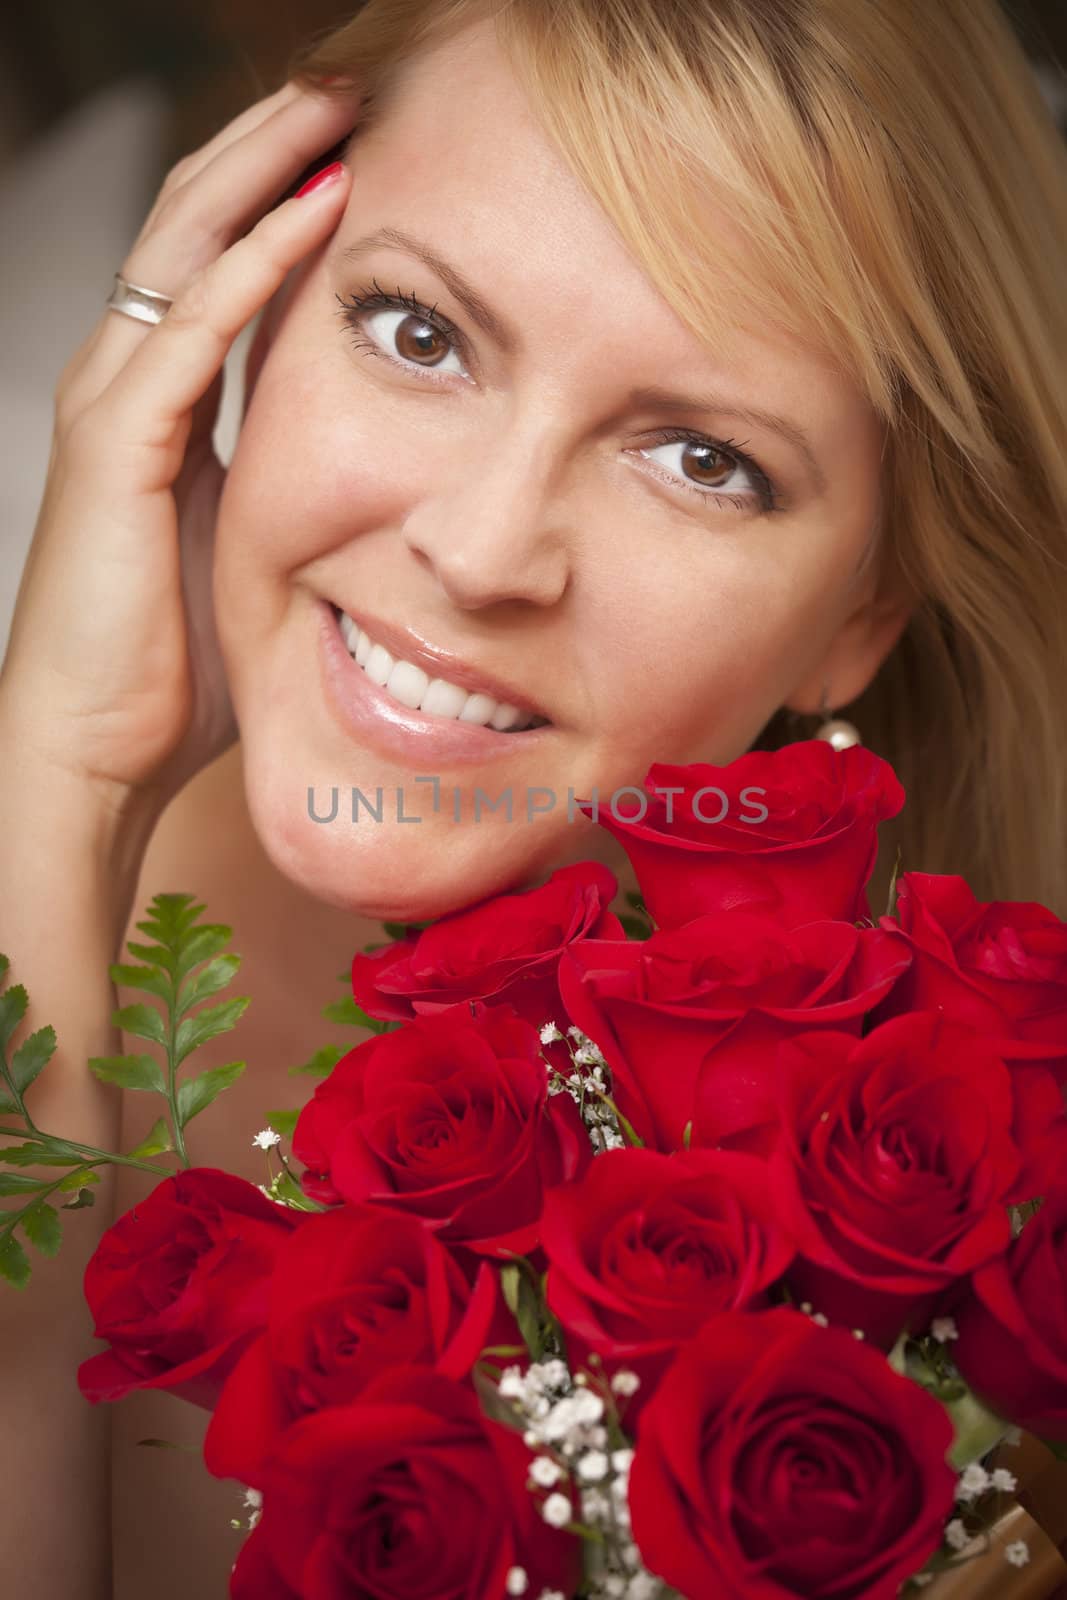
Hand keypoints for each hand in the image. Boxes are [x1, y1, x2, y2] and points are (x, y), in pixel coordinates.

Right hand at [0, 80, 356, 820]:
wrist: (96, 751)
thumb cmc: (170, 672)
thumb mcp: (249, 556)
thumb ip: (293, 497)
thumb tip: (368, 486)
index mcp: (162, 405)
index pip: (219, 266)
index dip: (280, 197)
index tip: (362, 150)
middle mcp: (126, 383)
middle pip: (197, 224)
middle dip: (271, 147)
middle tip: (351, 87)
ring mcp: (112, 404)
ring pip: (183, 247)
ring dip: (261, 170)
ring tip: (335, 106)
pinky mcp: (117, 446)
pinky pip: (189, 331)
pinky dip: (251, 265)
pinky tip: (312, 209)